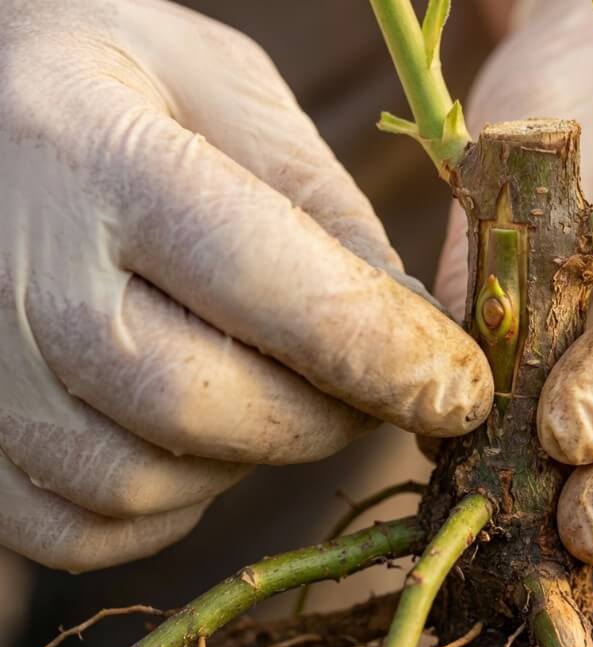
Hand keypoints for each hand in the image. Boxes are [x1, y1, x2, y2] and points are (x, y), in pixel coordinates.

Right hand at [0, 0, 491, 571]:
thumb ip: (327, 212)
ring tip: (285, 395)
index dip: (383, 352)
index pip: (265, 283)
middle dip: (327, 419)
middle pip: (199, 403)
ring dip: (253, 461)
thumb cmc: (122, 83)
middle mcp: (12, 269)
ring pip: (141, 483)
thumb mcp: (235, 98)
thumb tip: (416, 333)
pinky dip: (176, 506)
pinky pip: (84, 528)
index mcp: (95, 153)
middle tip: (381, 392)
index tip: (460, 387)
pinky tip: (207, 439)